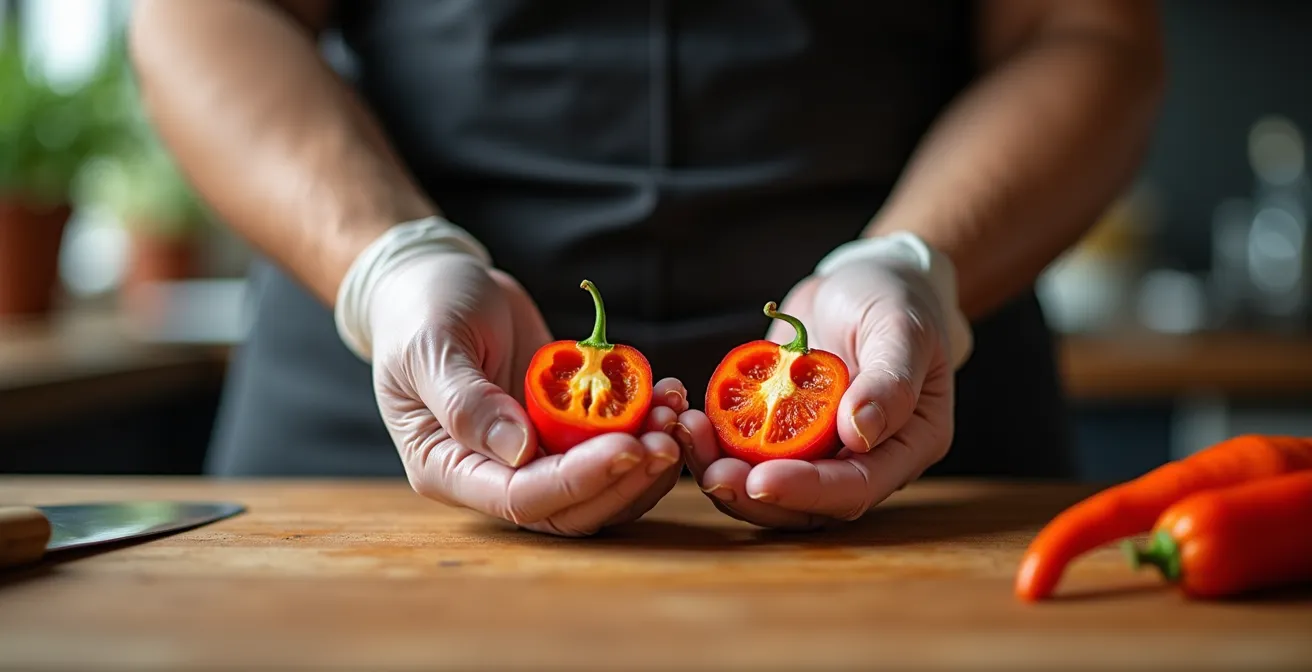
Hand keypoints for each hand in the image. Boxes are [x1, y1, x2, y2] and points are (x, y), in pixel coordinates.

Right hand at [367, 251, 685, 535]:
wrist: (438, 283)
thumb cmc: (421, 310)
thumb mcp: (432, 345)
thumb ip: (466, 401)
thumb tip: (518, 452)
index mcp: (447, 468)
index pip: (521, 499)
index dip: (579, 481)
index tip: (628, 446)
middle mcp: (492, 474)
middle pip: (571, 507)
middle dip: (625, 478)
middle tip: (667, 436)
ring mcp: (532, 454)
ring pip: (601, 486)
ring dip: (645, 458)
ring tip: (673, 412)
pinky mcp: (563, 430)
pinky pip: (610, 444)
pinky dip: (644, 426)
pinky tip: (667, 393)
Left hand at [682, 257, 956, 528]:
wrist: (862, 283)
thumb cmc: (895, 300)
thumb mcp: (901, 328)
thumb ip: (890, 382)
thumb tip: (859, 434)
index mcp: (908, 445)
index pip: (856, 487)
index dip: (808, 491)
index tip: (761, 480)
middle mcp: (863, 460)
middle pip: (806, 505)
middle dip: (753, 494)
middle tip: (712, 475)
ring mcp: (818, 450)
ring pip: (766, 485)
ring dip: (723, 471)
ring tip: (688, 436)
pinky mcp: (779, 434)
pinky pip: (743, 452)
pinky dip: (712, 444)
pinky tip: (687, 420)